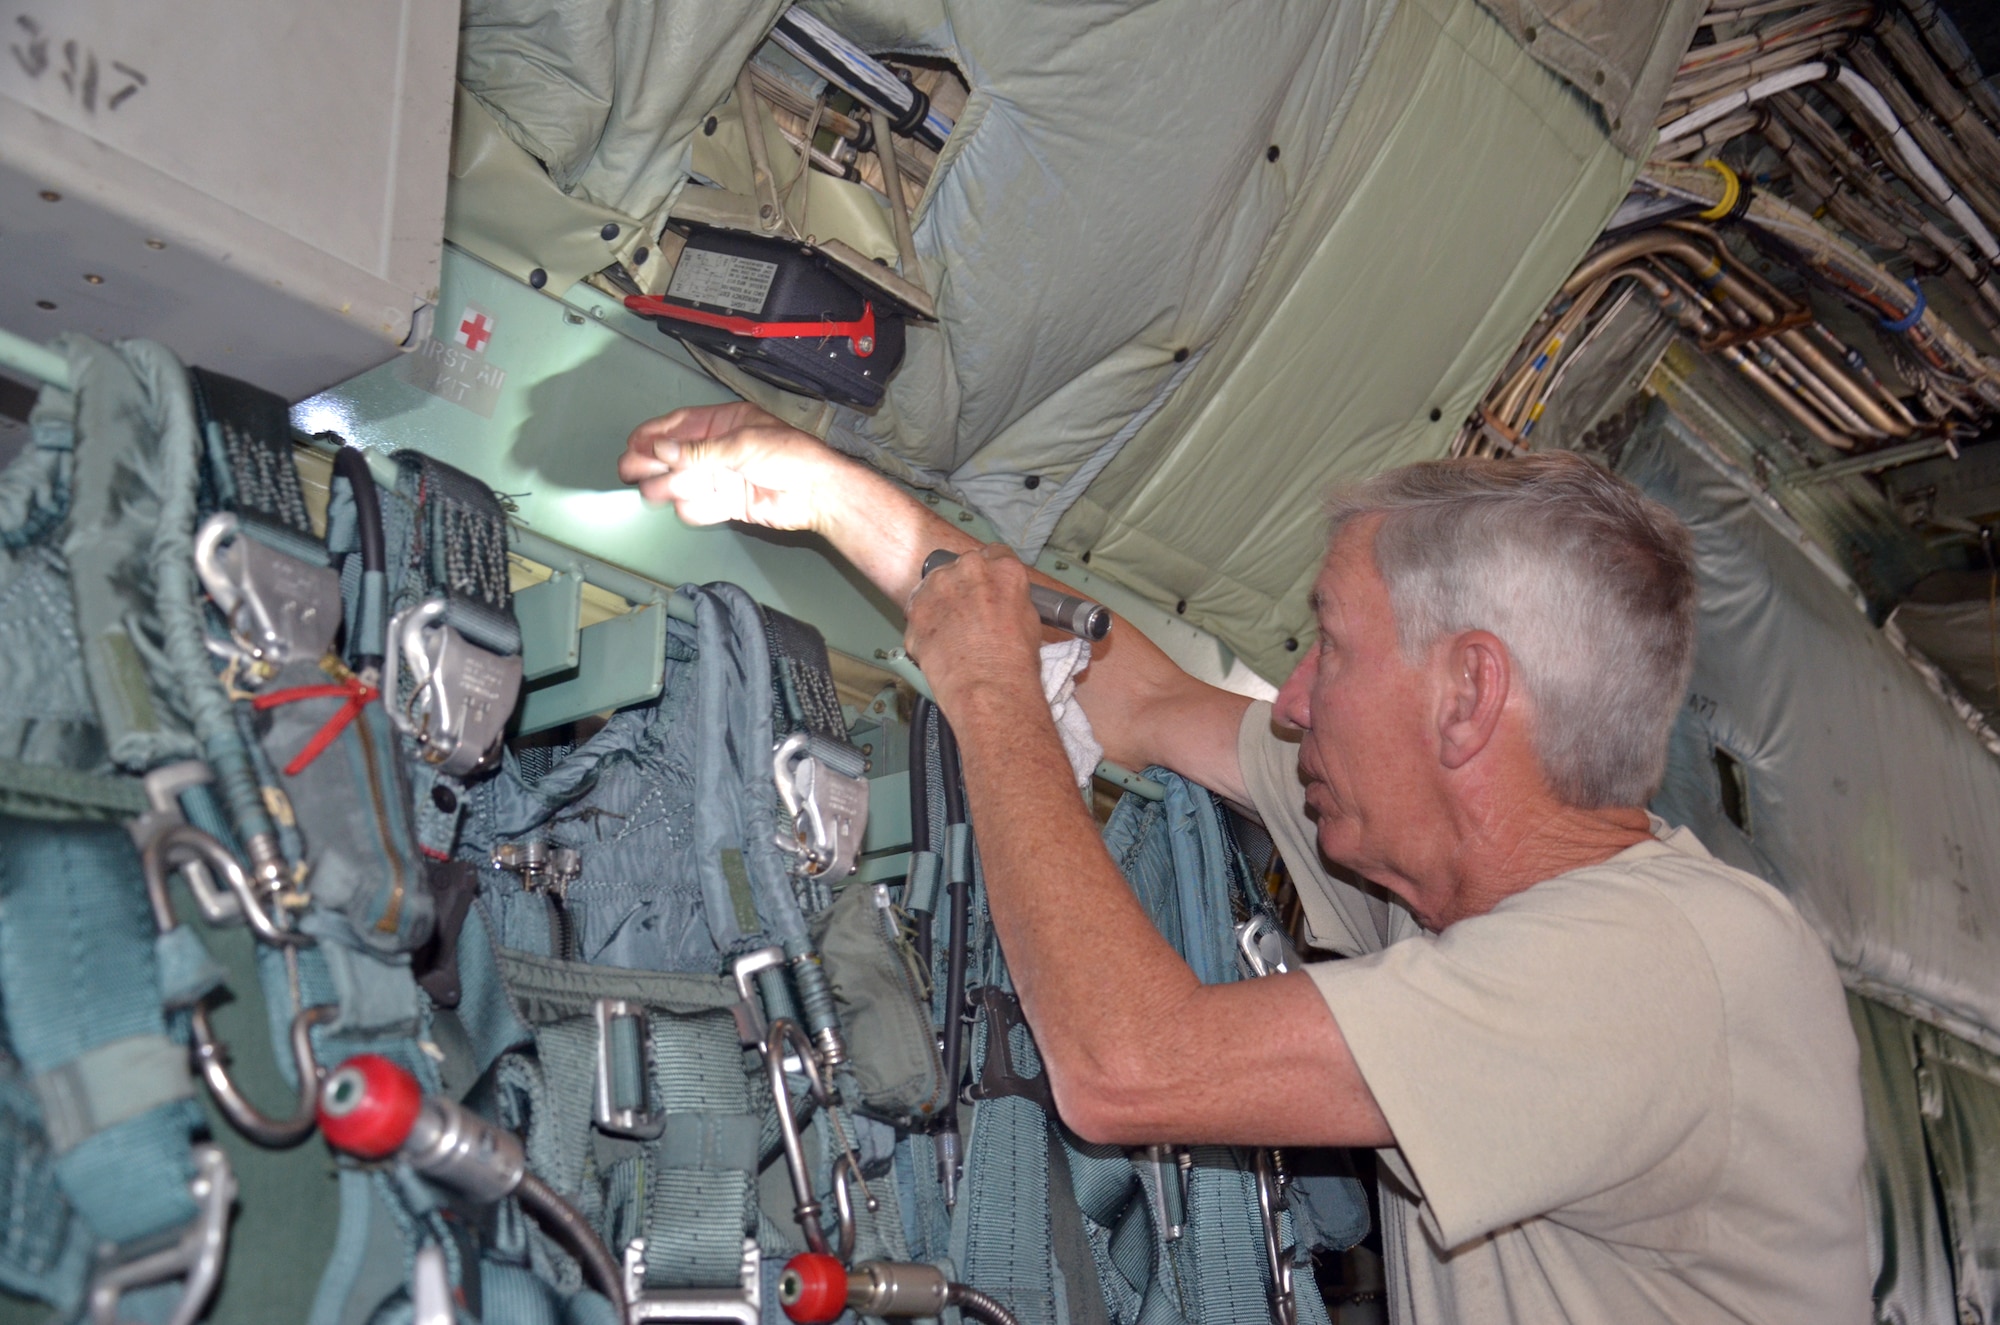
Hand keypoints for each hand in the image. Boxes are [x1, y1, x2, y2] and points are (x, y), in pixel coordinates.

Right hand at [619, 402, 844, 532]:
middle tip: (630, 470)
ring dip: (669, 487)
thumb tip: (662, 449)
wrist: (818, 492)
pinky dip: (693, 509)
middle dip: (652, 463)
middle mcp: (723, 449)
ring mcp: (725, 477)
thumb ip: (697, 450)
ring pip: (684, 483)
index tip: (633, 444)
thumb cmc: (793, 456)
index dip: (654, 435)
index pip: (681, 426)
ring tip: (655, 490)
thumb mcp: (740, 444)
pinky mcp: (730, 504)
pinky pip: (701, 508)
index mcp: (726, 423)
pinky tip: (688, 506)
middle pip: (676, 456)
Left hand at [904, 545, 1045, 712]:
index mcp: (1003, 570)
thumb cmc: (1013, 663)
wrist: (988, 686)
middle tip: (969, 614)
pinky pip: (917, 607)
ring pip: (936, 584)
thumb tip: (1002, 602)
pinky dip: (923, 622)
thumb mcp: (1029, 620)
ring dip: (941, 601)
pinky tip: (937, 642)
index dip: (990, 575)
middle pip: (963, 567)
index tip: (987, 587)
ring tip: (951, 632)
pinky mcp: (916, 606)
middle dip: (964, 586)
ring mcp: (939, 585)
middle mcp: (970, 569)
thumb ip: (1011, 598)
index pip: (995, 555)